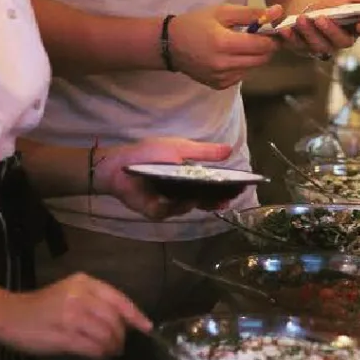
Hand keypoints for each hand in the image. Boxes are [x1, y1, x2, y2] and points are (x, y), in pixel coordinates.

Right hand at [0, 273, 150, 358]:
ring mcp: (72, 315)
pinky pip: (90, 347)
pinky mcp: (62, 335)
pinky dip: (99, 353)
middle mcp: (81, 296)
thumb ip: (95, 303)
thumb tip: (122, 323)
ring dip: (111, 346)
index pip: (119, 299)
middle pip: (114, 319)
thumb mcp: (71, 293)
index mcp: (85, 282)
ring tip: (110, 352)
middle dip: (121, 335)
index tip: (147, 327)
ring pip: (105, 334)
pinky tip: (99, 355)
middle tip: (120, 346)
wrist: (7, 315)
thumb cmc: (42, 306)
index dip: (135, 315)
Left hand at [93, 137, 233, 219]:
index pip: (211, 187)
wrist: (119, 163)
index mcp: (188, 179)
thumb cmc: (149, 153)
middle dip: (216, 200)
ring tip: (203, 196)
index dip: (225, 188)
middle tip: (227, 199)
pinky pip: (168, 211)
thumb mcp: (181, 148)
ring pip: (187, 207)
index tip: (239, 188)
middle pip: (203, 200)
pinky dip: (175, 206)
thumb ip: (204, 151)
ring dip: (196, 202)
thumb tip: (230, 149)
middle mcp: (181, 193)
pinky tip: (182, 199)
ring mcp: (168, 204)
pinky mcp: (154, 211)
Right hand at [167, 5, 284, 89]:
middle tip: (260, 37)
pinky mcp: (219, 85)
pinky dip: (243, 66)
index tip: (273, 31)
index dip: (273, 38)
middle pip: (262, 59)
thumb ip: (252, 13)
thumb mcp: (223, 12)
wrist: (170, 45)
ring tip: (241, 45)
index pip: (263, 45)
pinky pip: (242, 75)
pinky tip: (231, 56)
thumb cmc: (197, 23)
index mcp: (224, 43)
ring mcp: (221, 78)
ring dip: (254, 57)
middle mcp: (224, 64)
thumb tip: (279, 11)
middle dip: (267, 48)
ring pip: (253, 68)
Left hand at [277, 0, 359, 58]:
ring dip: (310, 34)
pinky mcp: (302, 47)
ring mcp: (321, 46)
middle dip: (331, 31)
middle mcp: (340, 40)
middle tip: (322, 18)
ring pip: (318, 46)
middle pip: (340, 41)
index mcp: (356, 28)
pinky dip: (291, 38)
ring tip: (302, 19)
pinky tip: (285, 29)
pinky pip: (297, 46)